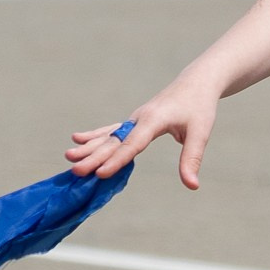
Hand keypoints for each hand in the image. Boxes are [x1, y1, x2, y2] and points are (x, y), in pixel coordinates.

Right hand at [68, 73, 222, 188]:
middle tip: (75, 170)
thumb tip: (192, 186)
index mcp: (154, 120)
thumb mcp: (201, 132)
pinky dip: (95, 136)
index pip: (133, 144)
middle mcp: (139, 118)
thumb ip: (192, 158)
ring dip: (89, 146)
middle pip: (114, 140)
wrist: (196, 83)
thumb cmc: (199, 107)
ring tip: (68, 156)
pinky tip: (77, 139)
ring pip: (108, 135)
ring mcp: (134, 119)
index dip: (117, 160)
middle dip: (94, 156)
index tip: (100, 174)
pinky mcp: (134, 121)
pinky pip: (111, 130)